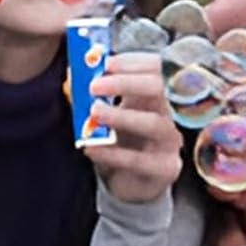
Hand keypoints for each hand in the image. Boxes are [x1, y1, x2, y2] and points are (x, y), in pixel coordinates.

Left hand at [89, 52, 184, 204]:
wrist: (130, 183)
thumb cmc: (121, 143)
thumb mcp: (110, 113)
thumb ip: (98, 95)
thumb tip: (76, 73)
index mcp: (155, 97)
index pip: (156, 68)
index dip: (132, 62)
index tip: (104, 63)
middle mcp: (168, 115)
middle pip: (159, 88)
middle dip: (126, 83)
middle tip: (95, 86)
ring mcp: (169, 143)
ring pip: (153, 123)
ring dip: (121, 115)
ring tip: (94, 113)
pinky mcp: (164, 169)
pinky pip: (138, 160)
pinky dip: (112, 153)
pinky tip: (91, 148)